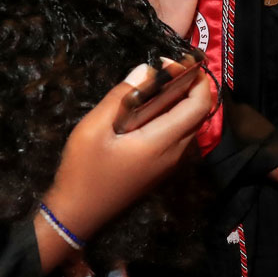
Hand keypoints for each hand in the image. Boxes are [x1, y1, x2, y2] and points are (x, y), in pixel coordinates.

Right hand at [37, 61, 218, 270]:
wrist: (77, 216)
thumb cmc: (83, 171)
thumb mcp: (93, 129)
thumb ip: (122, 97)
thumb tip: (147, 70)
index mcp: (162, 142)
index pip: (199, 105)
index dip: (196, 78)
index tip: (175, 60)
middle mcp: (175, 154)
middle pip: (199, 113)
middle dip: (190, 86)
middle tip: (164, 68)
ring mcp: (170, 164)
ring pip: (189, 125)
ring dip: (181, 101)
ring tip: (154, 84)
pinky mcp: (161, 169)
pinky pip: (178, 136)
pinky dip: (172, 116)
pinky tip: (147, 109)